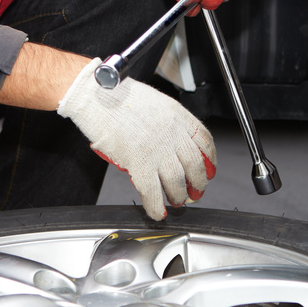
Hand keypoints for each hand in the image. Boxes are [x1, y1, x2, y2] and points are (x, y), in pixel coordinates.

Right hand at [58, 59, 216, 219]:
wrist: (97, 95)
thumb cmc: (117, 95)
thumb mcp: (155, 103)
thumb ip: (167, 123)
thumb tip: (170, 144)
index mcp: (178, 116)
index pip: (204, 141)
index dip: (210, 160)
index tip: (209, 169)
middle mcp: (172, 133)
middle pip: (194, 165)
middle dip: (198, 183)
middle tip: (196, 192)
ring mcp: (157, 149)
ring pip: (177, 181)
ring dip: (179, 196)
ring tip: (177, 201)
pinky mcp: (139, 162)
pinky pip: (152, 191)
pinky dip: (157, 206)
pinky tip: (158, 212)